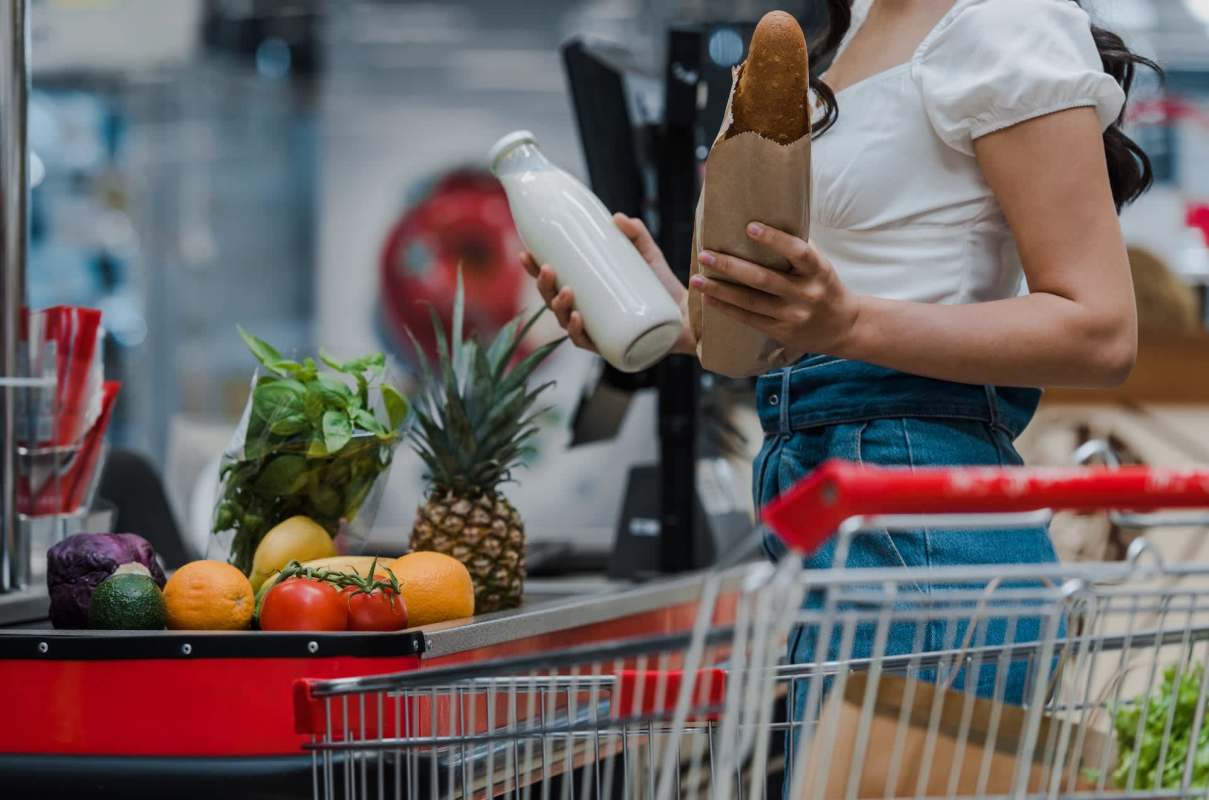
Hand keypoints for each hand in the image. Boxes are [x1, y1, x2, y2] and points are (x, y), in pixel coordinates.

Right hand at [520, 212, 696, 355]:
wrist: (688, 316)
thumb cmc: (663, 287)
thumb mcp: (648, 255)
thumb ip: (636, 234)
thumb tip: (616, 217)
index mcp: (587, 293)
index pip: (553, 282)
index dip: (534, 270)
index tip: (525, 252)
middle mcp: (587, 314)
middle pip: (553, 302)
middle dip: (544, 286)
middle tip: (548, 269)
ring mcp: (597, 331)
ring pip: (566, 322)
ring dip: (559, 307)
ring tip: (566, 291)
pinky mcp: (612, 346)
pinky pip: (588, 343)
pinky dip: (579, 332)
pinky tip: (577, 319)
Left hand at [689, 222, 859, 355]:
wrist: (844, 327)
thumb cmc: (823, 286)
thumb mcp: (819, 265)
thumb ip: (796, 250)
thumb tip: (761, 223)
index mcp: (818, 271)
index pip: (798, 252)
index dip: (775, 239)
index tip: (750, 227)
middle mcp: (806, 294)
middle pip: (764, 279)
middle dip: (731, 267)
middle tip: (705, 255)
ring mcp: (792, 316)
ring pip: (751, 301)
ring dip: (720, 290)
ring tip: (697, 279)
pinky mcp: (781, 332)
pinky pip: (749, 319)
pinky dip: (726, 308)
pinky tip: (708, 298)